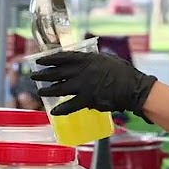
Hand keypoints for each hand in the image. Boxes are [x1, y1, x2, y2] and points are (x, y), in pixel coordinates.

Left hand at [28, 51, 156, 117]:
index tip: (39, 60)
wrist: (133, 88)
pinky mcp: (88, 99)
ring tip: (40, 91)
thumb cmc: (123, 72)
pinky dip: (61, 109)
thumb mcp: (106, 59)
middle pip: (57, 72)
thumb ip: (92, 60)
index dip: (49, 59)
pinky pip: (70, 105)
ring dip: (48, 90)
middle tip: (34, 76)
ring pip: (60, 88)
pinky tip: (54, 111)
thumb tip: (82, 62)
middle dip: (43, 74)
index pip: (63, 57)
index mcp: (87, 59)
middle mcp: (82, 71)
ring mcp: (84, 86)